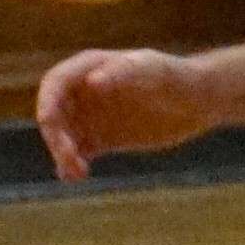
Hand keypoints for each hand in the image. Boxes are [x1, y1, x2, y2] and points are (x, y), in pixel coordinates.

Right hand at [35, 46, 216, 181]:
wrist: (198, 101)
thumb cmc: (175, 77)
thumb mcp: (152, 70)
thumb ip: (123, 72)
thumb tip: (92, 82)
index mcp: (88, 67)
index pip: (55, 83)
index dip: (46, 102)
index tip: (49, 125)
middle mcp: (83, 91)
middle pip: (55, 112)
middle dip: (56, 136)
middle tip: (72, 159)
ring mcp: (92, 115)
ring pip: (63, 135)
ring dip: (62, 153)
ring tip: (78, 174)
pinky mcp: (102, 138)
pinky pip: (79, 151)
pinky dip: (71, 164)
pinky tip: (74, 177)